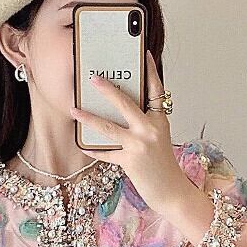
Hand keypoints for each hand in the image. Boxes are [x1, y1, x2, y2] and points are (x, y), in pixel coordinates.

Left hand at [69, 49, 190, 213]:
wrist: (172, 191)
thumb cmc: (163, 165)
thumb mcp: (159, 138)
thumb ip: (144, 123)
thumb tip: (118, 110)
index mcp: (160, 120)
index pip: (156, 90)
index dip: (150, 71)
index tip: (144, 54)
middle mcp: (151, 129)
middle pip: (126, 103)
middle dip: (108, 89)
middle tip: (93, 78)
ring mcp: (140, 145)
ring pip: (109, 127)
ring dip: (88, 118)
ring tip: (74, 110)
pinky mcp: (130, 161)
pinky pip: (106, 152)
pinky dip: (94, 149)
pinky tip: (83, 145)